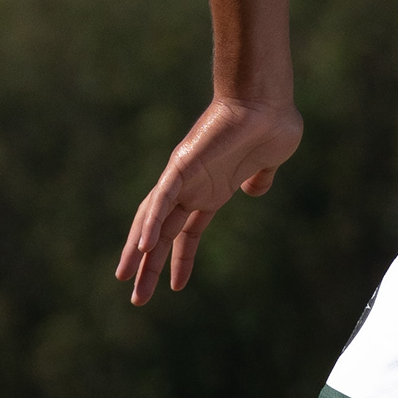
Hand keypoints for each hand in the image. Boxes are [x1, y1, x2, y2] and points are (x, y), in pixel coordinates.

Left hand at [115, 94, 303, 304]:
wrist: (268, 101)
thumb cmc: (271, 125)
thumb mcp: (268, 162)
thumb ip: (259, 177)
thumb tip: (256, 187)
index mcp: (210, 192)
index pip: (186, 233)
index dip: (179, 260)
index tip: (175, 287)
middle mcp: (192, 189)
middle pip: (161, 234)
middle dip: (148, 266)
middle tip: (136, 297)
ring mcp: (184, 178)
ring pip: (152, 221)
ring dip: (138, 252)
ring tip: (126, 279)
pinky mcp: (184, 166)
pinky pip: (163, 200)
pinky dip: (151, 224)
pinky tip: (144, 248)